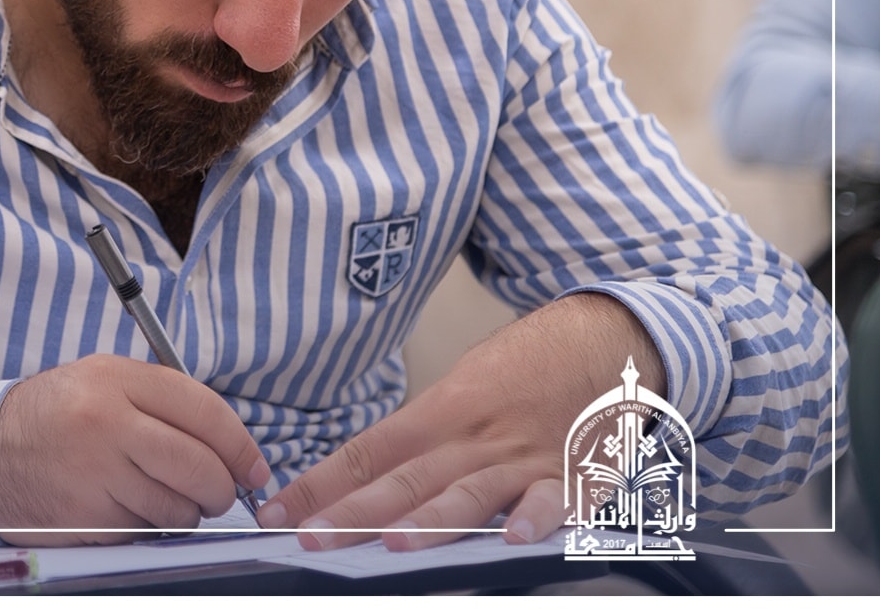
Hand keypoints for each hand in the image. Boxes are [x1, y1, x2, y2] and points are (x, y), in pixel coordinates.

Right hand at [0, 354, 271, 545]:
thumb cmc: (56, 418)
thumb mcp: (101, 384)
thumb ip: (161, 402)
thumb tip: (231, 446)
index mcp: (115, 379)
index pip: (204, 411)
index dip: (240, 445)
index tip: (254, 468)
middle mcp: (107, 421)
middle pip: (199, 465)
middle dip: (220, 489)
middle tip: (216, 494)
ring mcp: (96, 472)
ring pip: (178, 507)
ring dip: (183, 513)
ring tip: (157, 499)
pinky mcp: (87, 516)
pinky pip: (145, 532)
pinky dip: (147, 529)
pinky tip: (124, 510)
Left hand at [257, 294, 662, 552]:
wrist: (603, 337)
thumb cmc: (524, 372)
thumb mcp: (463, 392)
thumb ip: (422, 440)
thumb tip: (362, 480)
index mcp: (441, 411)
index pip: (368, 451)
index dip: (321, 483)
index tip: (276, 512)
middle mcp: (475, 434)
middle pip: (406, 477)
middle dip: (354, 513)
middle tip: (310, 539)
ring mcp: (524, 456)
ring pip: (469, 490)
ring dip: (431, 519)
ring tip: (392, 542)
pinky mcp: (577, 473)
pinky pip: (556, 498)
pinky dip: (537, 518)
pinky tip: (515, 539)